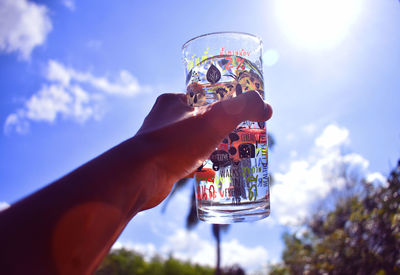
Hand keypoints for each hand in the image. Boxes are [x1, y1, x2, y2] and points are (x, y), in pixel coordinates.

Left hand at [136, 90, 271, 208]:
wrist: (140, 177)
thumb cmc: (175, 143)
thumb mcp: (216, 119)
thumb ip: (243, 108)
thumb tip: (267, 107)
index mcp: (173, 101)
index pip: (204, 97)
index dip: (223, 105)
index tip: (239, 115)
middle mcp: (163, 119)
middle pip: (200, 121)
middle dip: (220, 129)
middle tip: (240, 137)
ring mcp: (160, 142)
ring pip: (192, 142)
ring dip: (210, 148)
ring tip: (230, 155)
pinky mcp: (159, 164)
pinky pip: (184, 161)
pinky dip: (198, 165)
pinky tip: (210, 173)